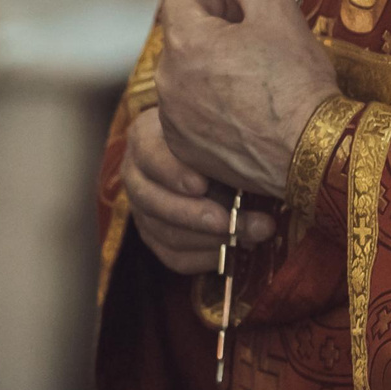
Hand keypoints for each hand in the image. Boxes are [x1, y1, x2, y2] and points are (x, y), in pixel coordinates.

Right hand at [124, 106, 276, 274]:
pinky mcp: (155, 237)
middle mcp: (136, 175)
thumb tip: (255, 171)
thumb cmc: (211, 137)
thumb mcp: (212, 131)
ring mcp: (142, 210)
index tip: (201, 184)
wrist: (201, 153)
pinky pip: (175, 257)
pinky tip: (235, 250)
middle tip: (230, 221)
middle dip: (194, 215)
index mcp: (144, 138)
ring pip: (166, 233)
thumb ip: (222, 147)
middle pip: (153, 201)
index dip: (172, 172)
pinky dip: (207, 258)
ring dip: (210, 240)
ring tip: (250, 236)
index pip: (149, 155)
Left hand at [154, 0, 336, 201]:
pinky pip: (186, 114)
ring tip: (257, 85)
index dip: (218, 1)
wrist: (313, 152)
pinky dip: (208, 109)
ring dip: (211, 71)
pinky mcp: (181, 149)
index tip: (250, 18)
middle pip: (182, 37)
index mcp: (184, 40)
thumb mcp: (275, 10)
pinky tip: (247, 115)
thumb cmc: (298, 78)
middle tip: (260, 51)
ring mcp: (171, 117)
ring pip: (184, 76)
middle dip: (215, 35)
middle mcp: (167, 79)